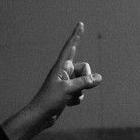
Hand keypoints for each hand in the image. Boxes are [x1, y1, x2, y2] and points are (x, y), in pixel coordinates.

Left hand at [1, 23, 101, 139]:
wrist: (40, 116)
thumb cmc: (50, 100)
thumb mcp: (69, 89)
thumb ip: (85, 82)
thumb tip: (99, 78)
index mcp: (61, 67)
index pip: (70, 47)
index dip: (76, 35)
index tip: (80, 23)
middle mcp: (64, 72)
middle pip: (85, 68)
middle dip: (86, 78)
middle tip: (77, 88)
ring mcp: (66, 82)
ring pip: (84, 82)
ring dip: (81, 92)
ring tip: (68, 98)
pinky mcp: (67, 92)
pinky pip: (81, 92)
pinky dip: (77, 99)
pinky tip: (67, 104)